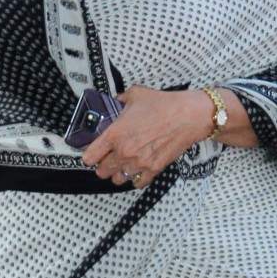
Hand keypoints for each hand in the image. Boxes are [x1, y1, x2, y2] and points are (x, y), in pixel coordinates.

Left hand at [81, 86, 213, 188]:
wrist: (188, 116)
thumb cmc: (163, 104)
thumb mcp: (135, 95)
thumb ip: (120, 101)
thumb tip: (115, 103)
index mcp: (115, 134)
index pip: (90, 156)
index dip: (88, 156)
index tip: (91, 154)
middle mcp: (124, 152)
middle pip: (102, 172)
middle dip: (102, 166)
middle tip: (106, 160)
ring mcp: (138, 163)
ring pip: (118, 180)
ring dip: (117, 174)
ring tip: (121, 166)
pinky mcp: (153, 169)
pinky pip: (138, 183)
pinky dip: (135, 179)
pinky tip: (137, 171)